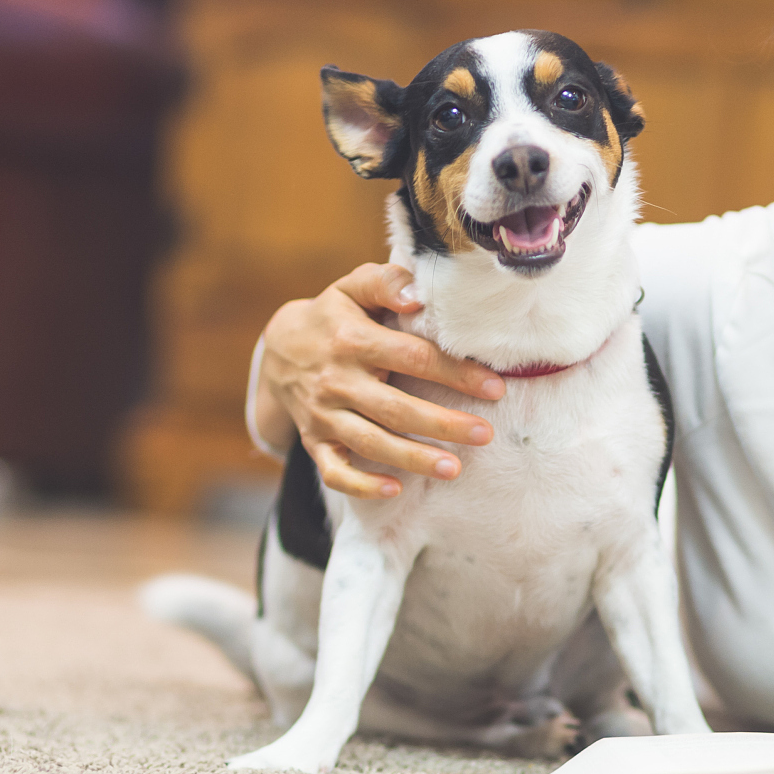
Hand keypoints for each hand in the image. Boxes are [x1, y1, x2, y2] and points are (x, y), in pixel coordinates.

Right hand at [259, 263, 504, 498]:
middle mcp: (336, 381)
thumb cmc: (333, 316)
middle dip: (443, 424)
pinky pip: (334, 471)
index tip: (494, 388)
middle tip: (485, 435)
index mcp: (352, 340)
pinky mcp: (314, 441)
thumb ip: (385, 282)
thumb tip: (417, 296)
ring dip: (413, 458)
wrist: (279, 349)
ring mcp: (323, 415)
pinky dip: (362, 485)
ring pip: (371, 443)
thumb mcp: (352, 287)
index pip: (412, 357)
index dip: (454, 373)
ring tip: (455, 468)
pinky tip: (395, 490)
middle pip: (395, 409)